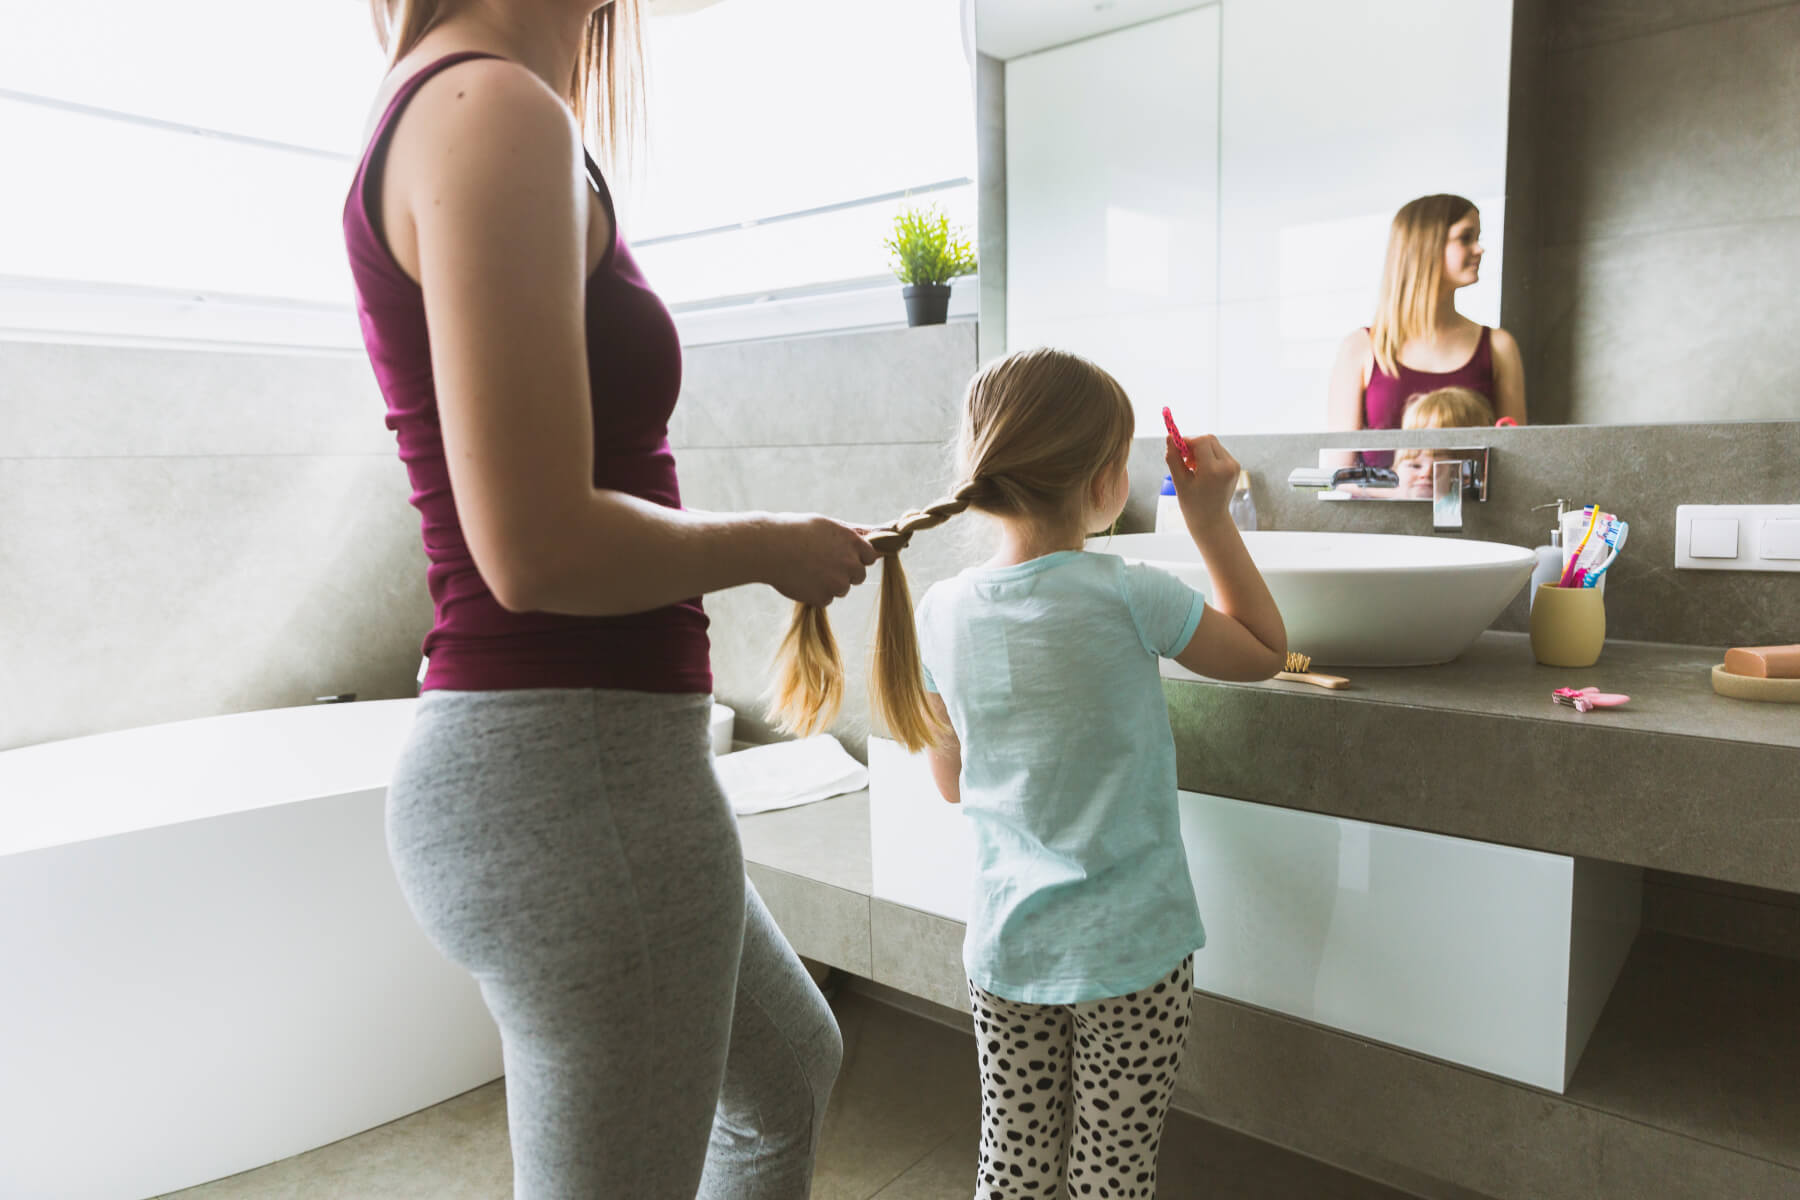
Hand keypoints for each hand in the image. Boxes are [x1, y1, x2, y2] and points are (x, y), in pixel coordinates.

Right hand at [761, 514, 878, 606]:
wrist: (768, 547)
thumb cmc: (793, 530)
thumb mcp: (824, 525)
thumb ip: (848, 535)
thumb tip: (872, 537)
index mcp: (852, 541)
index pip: (870, 556)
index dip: (857, 558)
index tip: (844, 557)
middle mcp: (849, 562)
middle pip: (858, 576)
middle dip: (845, 573)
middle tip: (822, 565)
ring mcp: (838, 582)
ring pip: (841, 589)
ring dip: (828, 584)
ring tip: (806, 569)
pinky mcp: (823, 597)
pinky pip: (825, 599)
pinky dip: (814, 593)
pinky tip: (800, 579)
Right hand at [1164, 431, 1238, 527]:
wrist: (1212, 520)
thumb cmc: (1193, 505)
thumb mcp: (1179, 482)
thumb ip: (1173, 458)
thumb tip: (1169, 437)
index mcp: (1213, 471)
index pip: (1201, 441)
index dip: (1187, 441)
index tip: (1177, 449)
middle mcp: (1227, 466)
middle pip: (1208, 439)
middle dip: (1193, 445)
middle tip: (1183, 459)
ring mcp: (1234, 466)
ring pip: (1214, 444)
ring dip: (1200, 450)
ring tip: (1192, 468)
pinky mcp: (1235, 467)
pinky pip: (1219, 452)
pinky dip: (1208, 456)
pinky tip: (1202, 470)